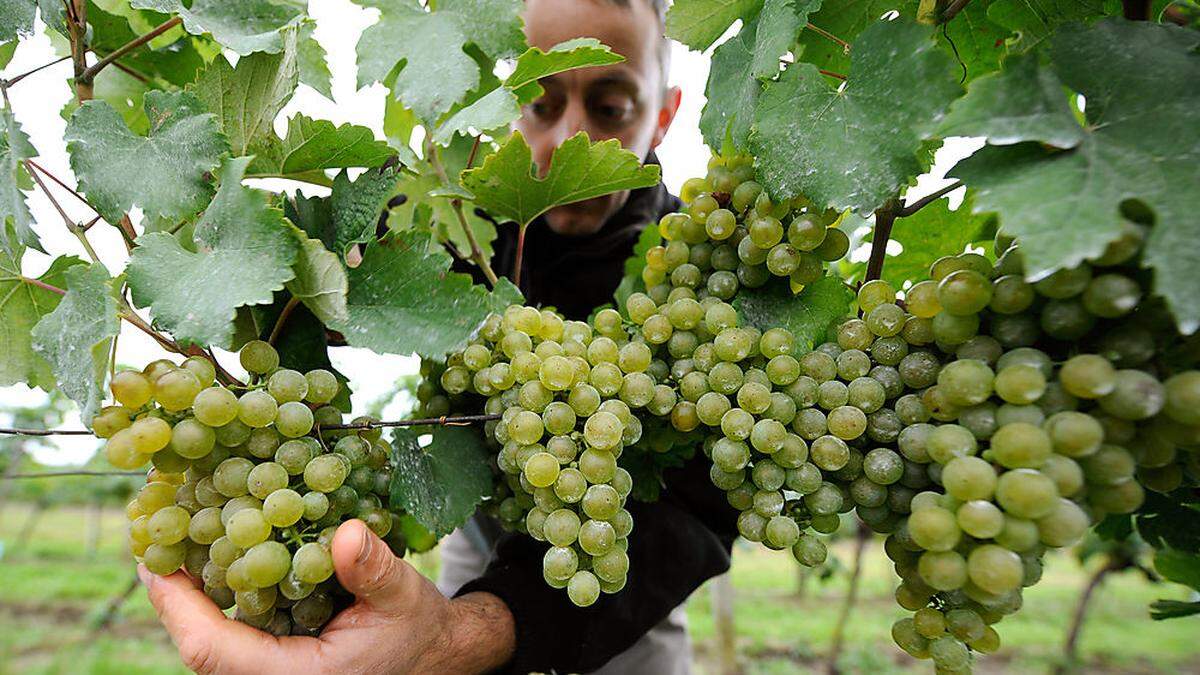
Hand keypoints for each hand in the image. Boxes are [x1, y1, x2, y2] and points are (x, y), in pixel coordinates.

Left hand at [141, 519, 514, 674]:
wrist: (433, 653)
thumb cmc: (417, 630)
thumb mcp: (404, 596)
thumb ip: (373, 570)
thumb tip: (347, 534)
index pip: (215, 651)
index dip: (177, 607)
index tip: (150, 560)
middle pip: (200, 644)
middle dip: (172, 591)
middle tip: (148, 534)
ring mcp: (272, 668)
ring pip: (210, 639)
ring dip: (188, 590)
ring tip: (169, 534)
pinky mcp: (275, 655)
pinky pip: (231, 630)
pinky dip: (216, 592)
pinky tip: (210, 550)